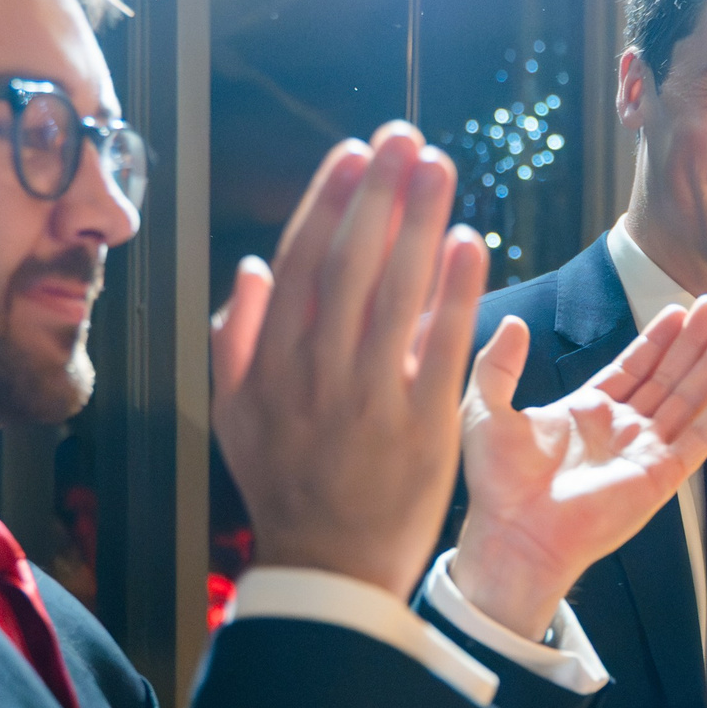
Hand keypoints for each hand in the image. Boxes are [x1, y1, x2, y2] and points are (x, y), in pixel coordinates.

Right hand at [210, 126, 482, 600]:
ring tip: (442, 168)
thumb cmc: (284, 486)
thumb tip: (252, 265)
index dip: (327, 202)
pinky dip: (455, 294)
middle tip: (404, 138)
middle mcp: (319, 374)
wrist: (329, 569)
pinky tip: (471, 242)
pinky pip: (440, 348)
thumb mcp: (236, 415)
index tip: (352, 152)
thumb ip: (238, 339)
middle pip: (351, 264)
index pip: (301, 263)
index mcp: (272, 365)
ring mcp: (371, 400)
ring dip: (421, 224)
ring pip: (396, 294)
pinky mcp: (422, 428)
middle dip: (379, 193)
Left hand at [449, 300, 706, 637]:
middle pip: (666, 376)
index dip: (656, 339)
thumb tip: (512, 323)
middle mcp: (620, 430)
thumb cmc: (495, 483)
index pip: (632, 367)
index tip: (678, 308)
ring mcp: (642, 453)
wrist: (513, 535)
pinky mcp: (658, 477)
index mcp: (585, 412)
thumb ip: (498, 365)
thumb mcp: (485, 409)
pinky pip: (697, 439)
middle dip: (692, 342)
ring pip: (687, 400)